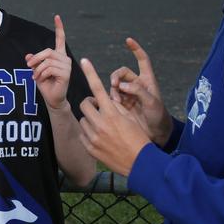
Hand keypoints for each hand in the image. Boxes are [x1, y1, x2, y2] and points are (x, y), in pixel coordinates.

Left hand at [25, 15, 71, 109]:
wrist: (52, 98)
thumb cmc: (46, 84)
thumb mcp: (37, 71)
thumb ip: (34, 62)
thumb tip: (28, 55)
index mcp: (59, 56)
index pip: (60, 39)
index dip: (59, 28)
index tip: (57, 16)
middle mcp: (65, 59)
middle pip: (48, 51)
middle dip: (36, 58)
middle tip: (29, 66)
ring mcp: (67, 66)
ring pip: (47, 61)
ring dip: (38, 69)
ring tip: (35, 77)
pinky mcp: (66, 74)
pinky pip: (50, 69)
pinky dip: (41, 74)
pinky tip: (41, 79)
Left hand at [79, 58, 149, 176]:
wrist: (140, 163)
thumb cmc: (138, 138)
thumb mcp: (130, 118)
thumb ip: (116, 107)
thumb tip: (104, 100)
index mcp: (112, 113)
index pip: (98, 88)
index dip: (90, 72)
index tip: (83, 60)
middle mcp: (100, 123)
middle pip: (85, 104)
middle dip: (90, 104)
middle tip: (99, 108)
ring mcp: (93, 137)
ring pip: (83, 119)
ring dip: (90, 119)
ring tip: (102, 127)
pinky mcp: (90, 148)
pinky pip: (82, 134)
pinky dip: (89, 133)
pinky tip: (100, 138)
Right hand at [110, 38, 171, 145]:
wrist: (156, 134)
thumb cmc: (159, 117)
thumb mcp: (152, 103)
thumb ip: (138, 91)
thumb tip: (122, 86)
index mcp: (147, 81)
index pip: (142, 60)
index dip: (136, 49)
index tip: (128, 40)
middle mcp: (137, 85)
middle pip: (122, 73)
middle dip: (116, 77)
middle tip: (114, 86)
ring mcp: (128, 95)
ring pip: (115, 85)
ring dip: (113, 90)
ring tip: (116, 100)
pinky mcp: (122, 104)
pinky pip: (112, 96)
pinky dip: (110, 99)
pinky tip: (113, 105)